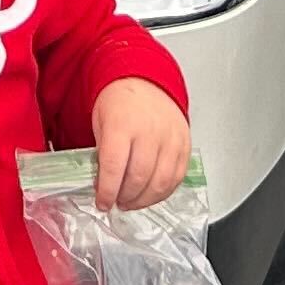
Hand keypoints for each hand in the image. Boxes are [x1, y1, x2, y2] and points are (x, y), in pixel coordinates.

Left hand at [90, 76, 191, 211]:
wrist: (144, 82)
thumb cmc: (119, 103)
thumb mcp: (100, 123)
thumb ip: (103, 154)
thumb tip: (103, 186)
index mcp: (122, 124)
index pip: (114, 166)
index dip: (107, 191)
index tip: (102, 202)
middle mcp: (149, 131)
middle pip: (138, 177)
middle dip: (125, 197)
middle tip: (116, 202)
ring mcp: (170, 138)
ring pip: (160, 182)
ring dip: (144, 200)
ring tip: (131, 202)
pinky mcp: (184, 145)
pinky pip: (177, 177)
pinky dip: (163, 192)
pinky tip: (150, 194)